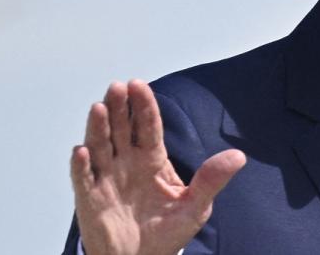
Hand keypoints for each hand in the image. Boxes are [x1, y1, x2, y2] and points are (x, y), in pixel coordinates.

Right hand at [70, 80, 245, 254]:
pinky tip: (82, 151)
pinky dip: (81, 165)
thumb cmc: (166, 234)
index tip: (139, 84)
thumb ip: (212, 180)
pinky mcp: (91, 199)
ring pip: (100, 146)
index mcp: (152, 159)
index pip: (148, 126)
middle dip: (120, 107)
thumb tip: (238, 156)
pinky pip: (83, 179)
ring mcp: (107, 179)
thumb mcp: (196, 206)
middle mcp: (127, 163)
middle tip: (118, 87)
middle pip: (122, 128)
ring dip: (98, 127)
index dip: (144, 105)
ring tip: (99, 108)